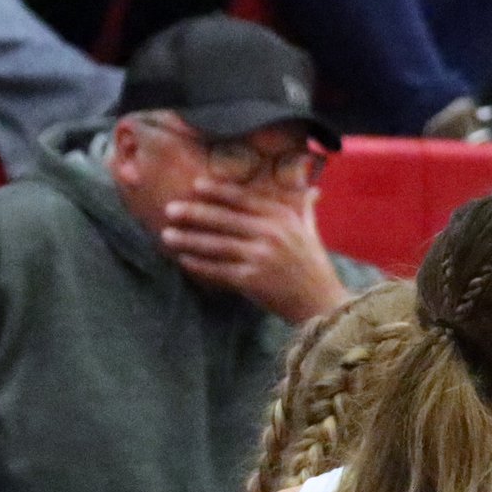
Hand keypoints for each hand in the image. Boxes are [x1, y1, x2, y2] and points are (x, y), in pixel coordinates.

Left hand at [159, 179, 346, 322]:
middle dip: (193, 213)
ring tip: (167, 235)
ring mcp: (261, 258)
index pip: (243, 199)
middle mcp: (272, 235)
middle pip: (223, 220)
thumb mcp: (311, 232)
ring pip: (216, 245)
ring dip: (188, 240)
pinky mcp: (252, 281)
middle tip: (170, 209)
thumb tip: (312, 190)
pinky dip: (199, 265)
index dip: (217, 192)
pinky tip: (184, 260)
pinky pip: (218, 270)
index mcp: (283, 218)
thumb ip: (304, 209)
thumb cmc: (315, 267)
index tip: (195, 186)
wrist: (324, 305)